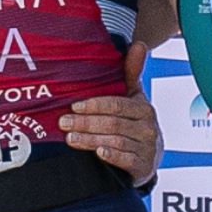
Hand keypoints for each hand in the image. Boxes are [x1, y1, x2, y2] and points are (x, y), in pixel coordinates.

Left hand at [62, 41, 161, 186]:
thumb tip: (139, 44)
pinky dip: (112, 156)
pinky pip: (127, 160)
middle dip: (86, 123)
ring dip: (91, 139)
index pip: (117, 104)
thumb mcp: (134, 98)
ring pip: (116, 141)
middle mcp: (148, 127)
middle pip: (113, 123)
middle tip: (63, 122)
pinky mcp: (143, 166)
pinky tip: (98, 153)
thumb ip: (132, 73)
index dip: (94, 105)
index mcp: (143, 108)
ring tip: (70, 138)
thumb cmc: (134, 123)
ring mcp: (147, 148)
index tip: (74, 106)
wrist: (148, 158)